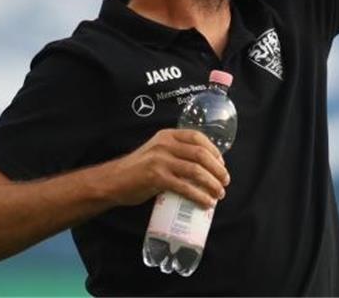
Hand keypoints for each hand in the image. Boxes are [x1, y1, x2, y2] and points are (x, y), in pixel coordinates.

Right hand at [105, 129, 230, 208]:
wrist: (114, 181)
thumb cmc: (138, 169)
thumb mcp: (157, 152)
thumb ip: (175, 154)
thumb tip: (202, 167)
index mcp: (167, 135)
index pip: (197, 137)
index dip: (214, 151)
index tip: (222, 164)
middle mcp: (165, 145)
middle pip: (200, 155)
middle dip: (217, 169)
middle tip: (225, 182)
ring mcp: (160, 160)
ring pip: (196, 171)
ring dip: (212, 184)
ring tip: (219, 194)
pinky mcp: (156, 178)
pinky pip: (184, 187)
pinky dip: (199, 196)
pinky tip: (206, 203)